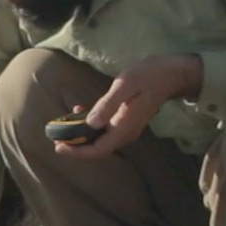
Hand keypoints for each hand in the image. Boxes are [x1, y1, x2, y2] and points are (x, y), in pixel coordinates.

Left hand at [54, 53, 202, 158]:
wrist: (170, 74)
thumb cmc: (147, 75)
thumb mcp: (126, 84)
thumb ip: (108, 104)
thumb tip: (90, 124)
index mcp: (125, 127)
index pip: (99, 150)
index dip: (77, 152)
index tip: (58, 147)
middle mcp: (125, 133)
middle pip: (97, 149)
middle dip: (75, 147)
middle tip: (55, 137)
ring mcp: (126, 129)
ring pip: (99, 141)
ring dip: (80, 136)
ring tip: (62, 125)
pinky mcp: (125, 122)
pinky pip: (104, 131)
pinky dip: (89, 125)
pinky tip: (78, 111)